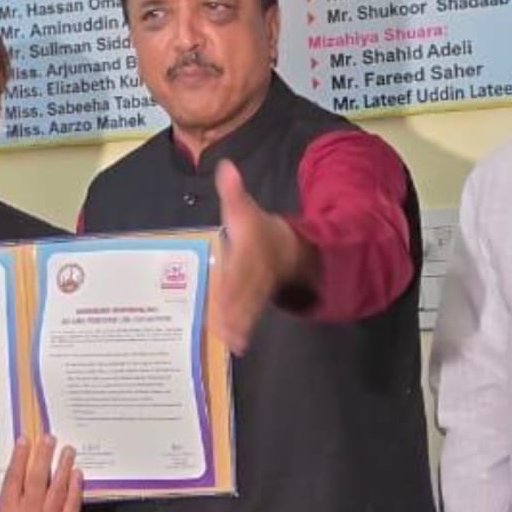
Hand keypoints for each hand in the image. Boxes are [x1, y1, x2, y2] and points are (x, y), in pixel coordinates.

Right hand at [0, 435, 81, 511]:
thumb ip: (9, 491)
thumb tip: (21, 459)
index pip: (14, 479)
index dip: (19, 458)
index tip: (25, 440)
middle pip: (36, 480)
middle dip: (43, 456)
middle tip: (49, 439)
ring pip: (56, 489)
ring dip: (62, 466)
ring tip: (67, 450)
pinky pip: (71, 503)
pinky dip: (75, 486)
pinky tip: (76, 472)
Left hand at [213, 160, 309, 353]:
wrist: (286, 248)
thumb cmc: (254, 230)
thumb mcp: (243, 208)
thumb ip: (233, 192)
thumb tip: (226, 166)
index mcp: (250, 248)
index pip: (242, 262)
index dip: (235, 275)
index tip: (225, 288)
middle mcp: (254, 272)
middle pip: (247, 290)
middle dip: (237, 307)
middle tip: (225, 324)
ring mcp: (256, 289)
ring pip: (249, 307)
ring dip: (240, 323)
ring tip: (230, 340)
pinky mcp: (254, 302)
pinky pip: (249, 316)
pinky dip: (242, 330)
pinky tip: (234, 346)